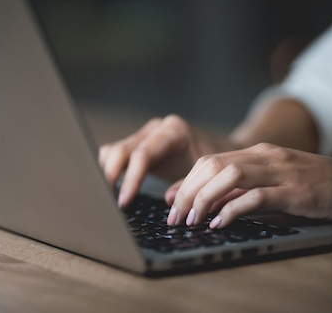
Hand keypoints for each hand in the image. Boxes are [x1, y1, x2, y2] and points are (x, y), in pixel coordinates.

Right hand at [98, 114, 234, 206]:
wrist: (224, 152)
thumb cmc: (218, 165)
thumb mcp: (206, 176)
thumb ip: (187, 187)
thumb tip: (168, 203)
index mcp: (173, 131)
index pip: (143, 154)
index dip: (131, 179)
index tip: (124, 202)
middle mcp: (156, 128)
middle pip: (121, 150)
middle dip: (111, 176)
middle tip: (108, 202)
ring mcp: (146, 134)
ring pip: (113, 150)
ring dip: (107, 172)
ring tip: (107, 197)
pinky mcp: (140, 144)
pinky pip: (116, 153)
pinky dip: (110, 169)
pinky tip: (112, 188)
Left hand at [165, 143, 331, 227]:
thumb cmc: (312, 187)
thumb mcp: (273, 185)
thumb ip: (242, 191)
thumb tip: (207, 207)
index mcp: (257, 153)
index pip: (209, 161)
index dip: (185, 181)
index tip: (169, 202)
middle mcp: (265, 157)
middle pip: (212, 165)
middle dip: (187, 190)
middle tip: (175, 216)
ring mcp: (280, 171)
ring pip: (229, 175)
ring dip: (204, 198)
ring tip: (192, 220)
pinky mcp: (294, 191)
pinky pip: (257, 196)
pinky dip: (234, 209)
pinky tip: (221, 222)